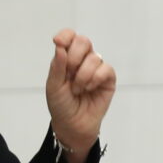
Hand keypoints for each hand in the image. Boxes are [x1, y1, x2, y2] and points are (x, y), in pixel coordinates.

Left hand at [44, 29, 115, 162]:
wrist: (72, 126)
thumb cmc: (61, 106)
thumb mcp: (53, 86)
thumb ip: (57, 66)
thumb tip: (60, 47)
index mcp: (67, 58)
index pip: (69, 37)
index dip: (65, 35)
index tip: (58, 42)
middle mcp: (82, 60)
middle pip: (83, 41)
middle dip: (75, 57)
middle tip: (69, 73)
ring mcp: (96, 69)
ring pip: (94, 57)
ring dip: (83, 76)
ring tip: (78, 90)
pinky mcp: (108, 79)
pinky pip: (106, 69)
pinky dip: (95, 79)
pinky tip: (90, 89)